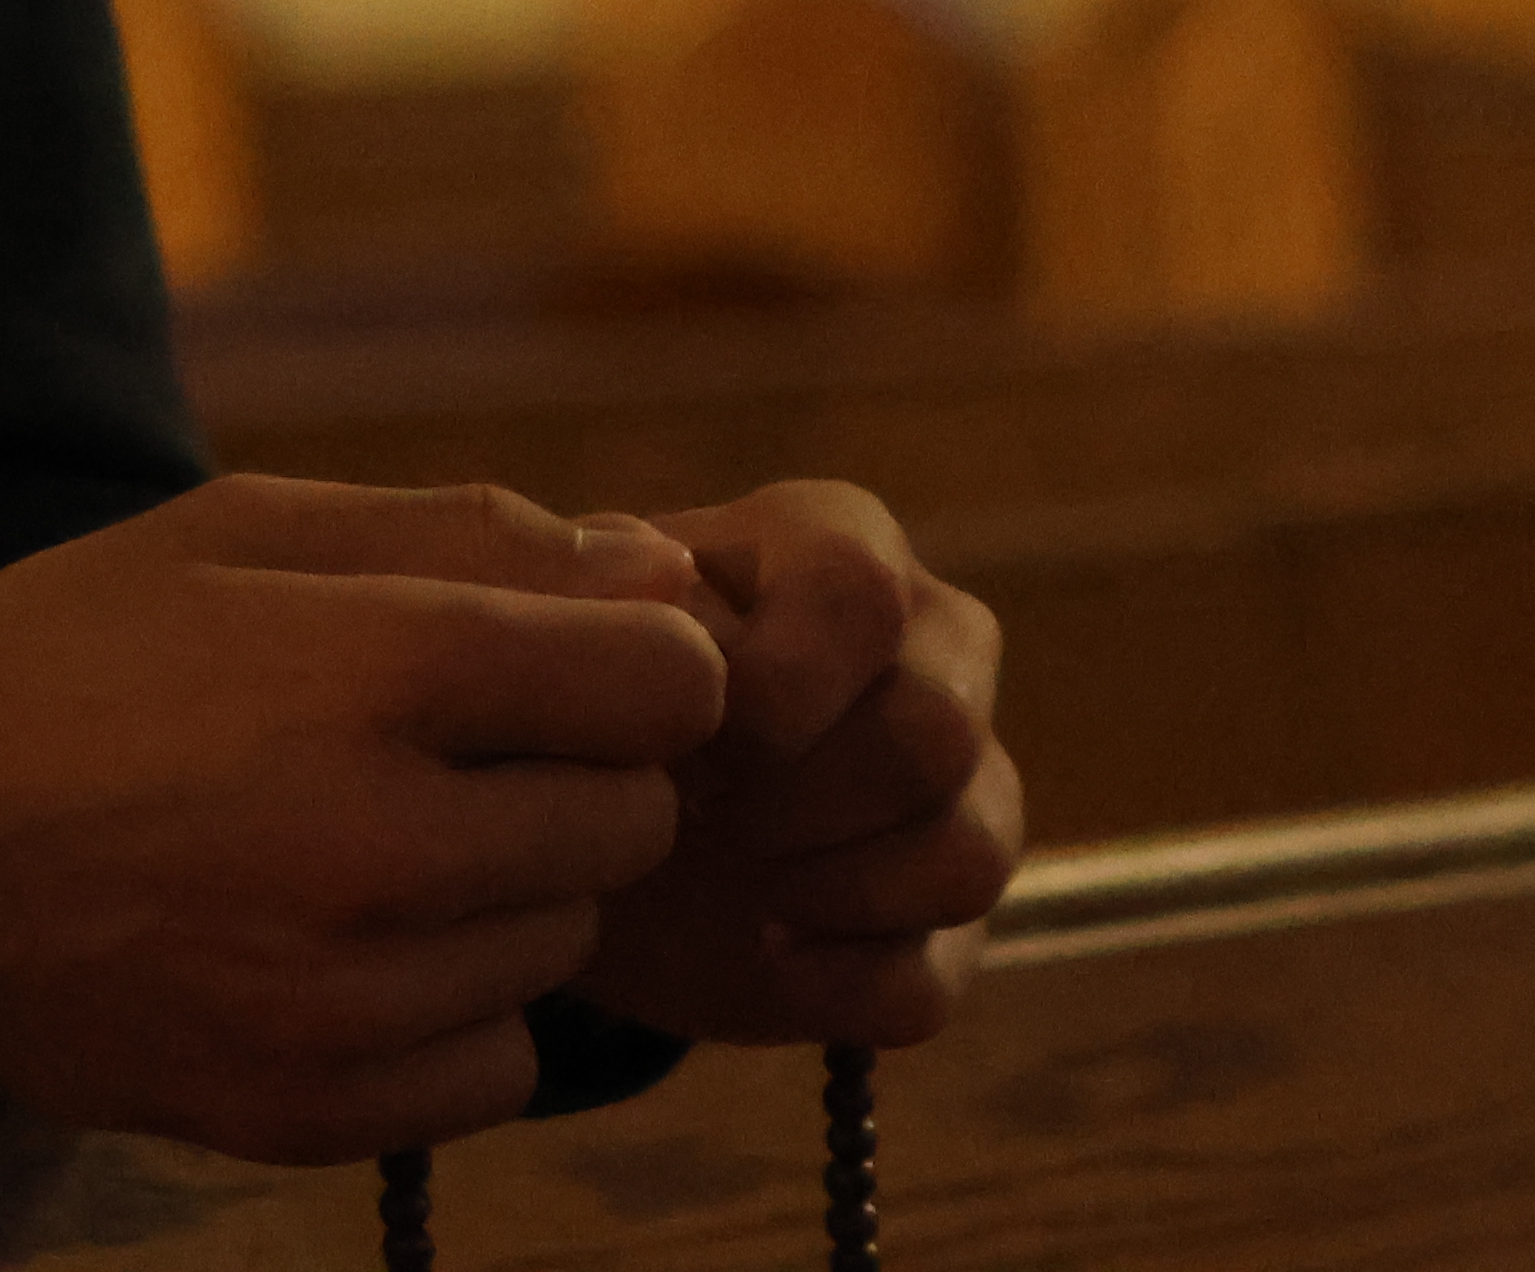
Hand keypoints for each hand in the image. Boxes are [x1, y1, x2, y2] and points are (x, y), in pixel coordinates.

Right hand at [0, 474, 732, 1162]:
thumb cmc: (83, 657)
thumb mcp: (253, 529)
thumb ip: (474, 535)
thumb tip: (663, 573)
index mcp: (378, 669)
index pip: (664, 684)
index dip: (639, 661)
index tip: (577, 662)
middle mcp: (381, 848)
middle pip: (633, 819)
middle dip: (576, 773)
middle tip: (454, 754)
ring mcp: (346, 1000)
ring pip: (566, 941)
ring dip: (511, 892)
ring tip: (376, 844)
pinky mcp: (308, 1108)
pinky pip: (498, 1064)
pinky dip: (457, 1011)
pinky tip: (356, 949)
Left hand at [571, 479, 1024, 1050]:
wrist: (580, 826)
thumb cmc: (585, 697)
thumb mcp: (567, 624)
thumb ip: (608, 591)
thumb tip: (670, 584)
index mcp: (846, 550)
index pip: (864, 595)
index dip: (770, 681)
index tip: (675, 734)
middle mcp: (937, 653)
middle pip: (934, 732)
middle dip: (795, 798)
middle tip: (696, 813)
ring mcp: (964, 792)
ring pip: (967, 856)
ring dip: (827, 889)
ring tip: (735, 878)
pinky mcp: (947, 928)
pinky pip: (931, 979)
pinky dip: (830, 985)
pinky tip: (757, 950)